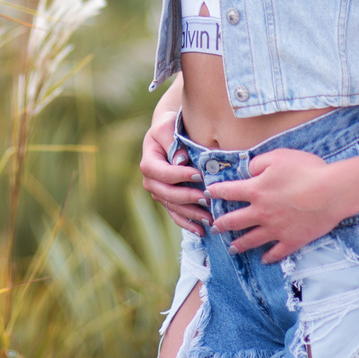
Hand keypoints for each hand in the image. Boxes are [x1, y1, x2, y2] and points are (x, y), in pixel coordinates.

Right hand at [139, 110, 210, 234]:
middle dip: (188, 198)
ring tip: (209, 218)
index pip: (163, 173)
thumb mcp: (167, 126)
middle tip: (207, 198)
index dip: (180, 175)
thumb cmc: (169, 126)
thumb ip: (171, 140)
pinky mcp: (167, 200)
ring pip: (173, 207)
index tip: (199, 174)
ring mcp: (158, 193)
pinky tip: (201, 231)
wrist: (168, 133)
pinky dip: (187, 224)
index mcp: (148, 162)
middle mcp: (150, 181)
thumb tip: (179, 160)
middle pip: (167, 194)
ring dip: (191, 215)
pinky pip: (175, 215)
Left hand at [207, 148, 348, 261]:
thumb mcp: (278, 157)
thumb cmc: (306, 170)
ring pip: (251, 240)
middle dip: (221, 224)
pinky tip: (264, 259)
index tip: (208, 195)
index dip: (215, 192)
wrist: (332, 192)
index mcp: (256, 190)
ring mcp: (276, 229)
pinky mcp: (292, 240)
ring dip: (239, 244)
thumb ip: (258, 163)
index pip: (228, 192)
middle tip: (213, 227)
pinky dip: (269, 257)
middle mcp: (261, 212)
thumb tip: (247, 170)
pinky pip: (277, 252)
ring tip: (231, 248)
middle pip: (234, 221)